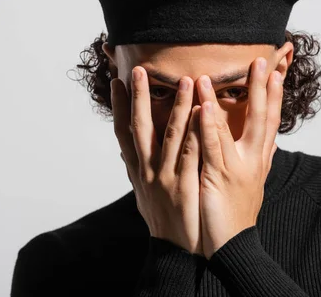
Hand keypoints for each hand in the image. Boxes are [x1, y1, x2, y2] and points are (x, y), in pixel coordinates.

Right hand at [110, 66, 203, 255]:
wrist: (175, 251)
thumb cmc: (161, 220)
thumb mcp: (142, 193)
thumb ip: (135, 169)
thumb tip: (125, 151)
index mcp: (137, 170)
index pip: (123, 132)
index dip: (119, 106)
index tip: (117, 81)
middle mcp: (146, 170)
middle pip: (139, 127)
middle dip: (138, 97)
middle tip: (138, 69)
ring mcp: (164, 177)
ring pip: (169, 134)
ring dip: (176, 105)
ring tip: (184, 79)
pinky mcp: (184, 185)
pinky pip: (191, 152)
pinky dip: (195, 130)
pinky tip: (203, 111)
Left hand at [196, 57, 282, 259]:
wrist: (232, 246)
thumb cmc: (234, 212)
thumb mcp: (246, 180)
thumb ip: (251, 156)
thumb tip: (263, 140)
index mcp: (258, 159)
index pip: (269, 120)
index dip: (273, 95)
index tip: (277, 70)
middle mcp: (253, 159)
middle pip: (263, 117)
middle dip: (263, 87)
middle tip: (262, 60)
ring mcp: (239, 167)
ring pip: (238, 126)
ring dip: (231, 98)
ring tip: (224, 72)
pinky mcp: (221, 177)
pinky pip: (215, 147)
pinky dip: (211, 125)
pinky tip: (205, 106)